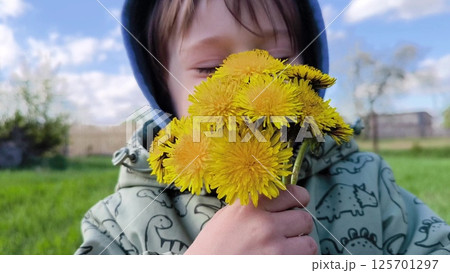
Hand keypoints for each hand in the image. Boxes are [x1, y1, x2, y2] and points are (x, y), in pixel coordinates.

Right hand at [184, 185, 316, 253]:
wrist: (203, 270)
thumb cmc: (213, 247)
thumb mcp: (228, 216)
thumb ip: (253, 206)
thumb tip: (279, 200)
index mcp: (251, 205)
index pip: (291, 192)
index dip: (299, 197)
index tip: (299, 201)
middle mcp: (264, 223)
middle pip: (304, 219)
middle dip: (298, 226)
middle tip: (288, 233)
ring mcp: (274, 247)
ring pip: (309, 243)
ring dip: (301, 247)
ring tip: (286, 250)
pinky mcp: (280, 266)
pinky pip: (304, 263)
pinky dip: (298, 262)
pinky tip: (284, 260)